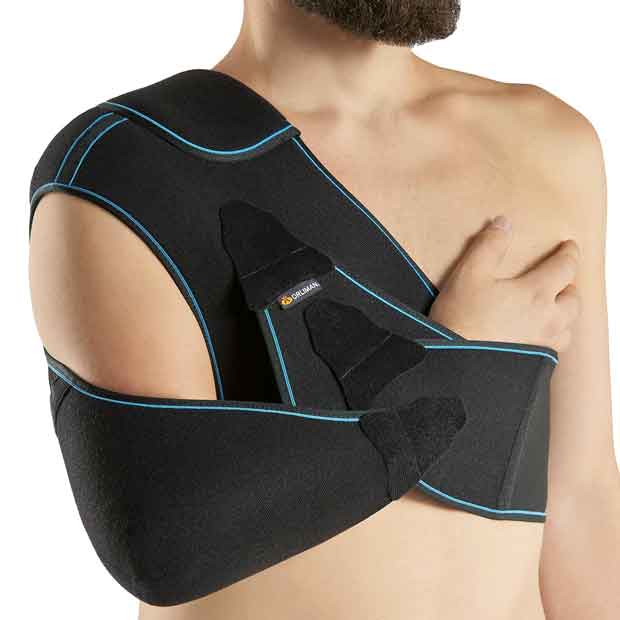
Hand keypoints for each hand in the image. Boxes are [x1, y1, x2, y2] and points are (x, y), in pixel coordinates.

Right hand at [429, 216, 580, 351]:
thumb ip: (489, 245)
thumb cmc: (461, 319)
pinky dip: (553, 338)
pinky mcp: (533, 363)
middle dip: (569, 286)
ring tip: (554, 308)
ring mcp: (542, 343)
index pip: (564, 267)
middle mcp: (547, 319)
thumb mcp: (469, 273)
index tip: (570, 246)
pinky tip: (540, 337)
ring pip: (568, 326)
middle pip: (573, 299)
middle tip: (561, 279)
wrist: (456, 363)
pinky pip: (554, 349)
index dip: (569, 253)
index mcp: (535, 293)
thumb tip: (504, 223)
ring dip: (565, 314)